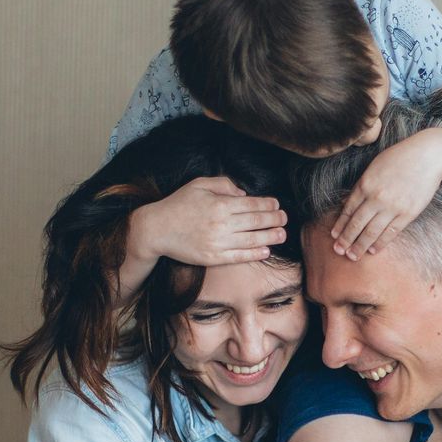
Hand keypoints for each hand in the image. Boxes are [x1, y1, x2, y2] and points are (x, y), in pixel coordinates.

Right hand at [136, 175, 287, 266]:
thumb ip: (224, 184)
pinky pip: (239, 256)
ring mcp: (218, 242)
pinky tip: (265, 250)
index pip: (252, 204)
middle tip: (284, 219)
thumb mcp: (199, 184)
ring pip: (252, 239)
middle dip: (274, 219)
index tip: (276, 205)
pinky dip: (254, 253)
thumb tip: (244, 194)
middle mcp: (221, 223)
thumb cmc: (178, 204)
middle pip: (256, 221)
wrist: (157, 229)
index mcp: (220, 203)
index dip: (268, 205)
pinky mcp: (213, 257)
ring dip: (270, 237)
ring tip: (282, 235)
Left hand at [329, 131, 441, 257]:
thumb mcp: (374, 167)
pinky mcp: (408, 214)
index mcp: (365, 184)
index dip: (340, 225)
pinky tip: (373, 250)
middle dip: (346, 239)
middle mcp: (376, 197)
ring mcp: (393, 207)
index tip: (334, 236)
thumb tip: (345, 203)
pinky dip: (380, 243)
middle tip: (338, 251)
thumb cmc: (400, 158)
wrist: (428, 156)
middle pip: (357, 224)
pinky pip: (391, 233)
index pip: (348, 210)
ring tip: (352, 256)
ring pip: (372, 232)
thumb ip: (360, 186)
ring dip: (360, 246)